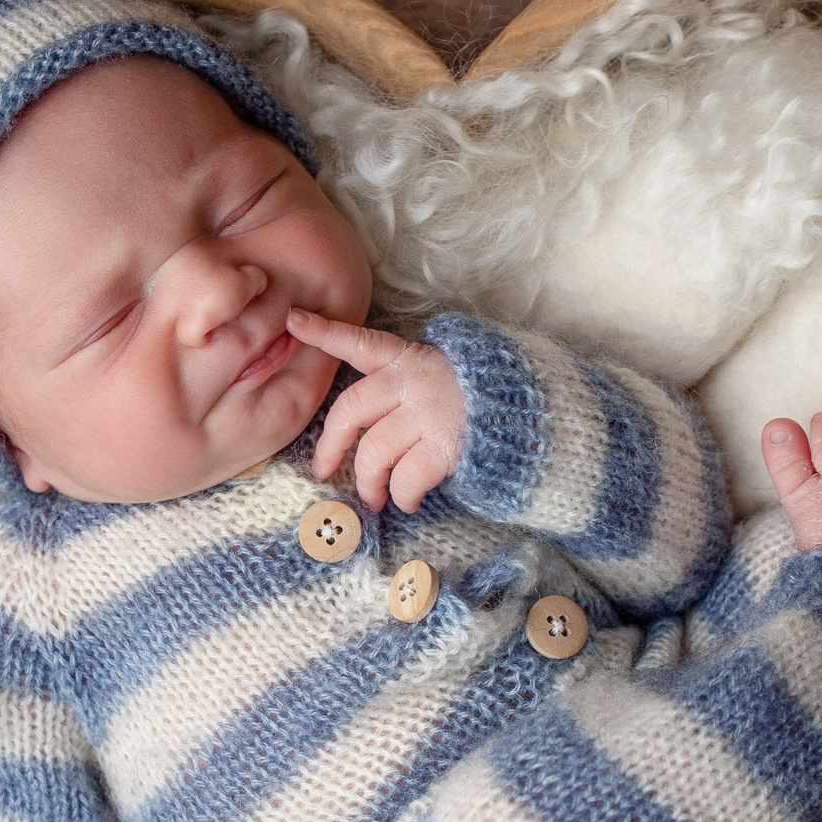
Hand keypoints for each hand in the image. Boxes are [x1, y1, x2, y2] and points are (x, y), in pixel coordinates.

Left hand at [294, 308, 467, 511]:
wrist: (527, 417)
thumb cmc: (475, 401)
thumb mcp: (436, 377)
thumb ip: (399, 388)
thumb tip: (358, 430)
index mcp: (407, 360)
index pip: (360, 342)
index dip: (326, 333)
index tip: (294, 320)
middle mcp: (413, 381)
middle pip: (351, 410)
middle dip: (331, 445)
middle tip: (323, 470)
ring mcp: (428, 413)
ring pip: (374, 452)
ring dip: (370, 483)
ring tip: (375, 497)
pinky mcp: (444, 445)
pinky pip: (405, 478)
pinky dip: (402, 496)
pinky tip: (407, 501)